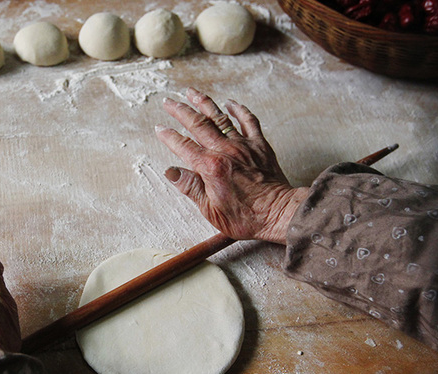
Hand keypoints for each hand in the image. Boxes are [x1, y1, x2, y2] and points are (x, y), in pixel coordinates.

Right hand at [156, 87, 308, 244]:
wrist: (278, 213)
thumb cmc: (244, 217)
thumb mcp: (210, 209)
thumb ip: (190, 187)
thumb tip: (170, 172)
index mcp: (210, 167)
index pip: (183, 146)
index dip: (169, 136)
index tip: (159, 129)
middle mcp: (225, 151)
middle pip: (198, 124)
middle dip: (180, 111)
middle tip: (168, 102)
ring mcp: (243, 145)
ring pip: (220, 117)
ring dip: (204, 103)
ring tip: (191, 92)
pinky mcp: (259, 145)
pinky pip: (249, 121)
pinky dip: (239, 110)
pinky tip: (230, 103)